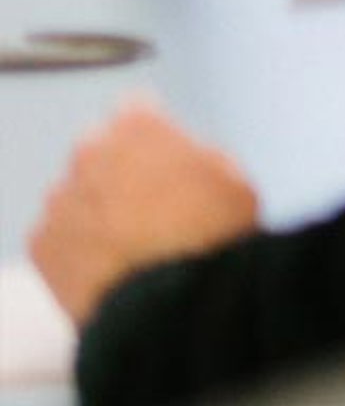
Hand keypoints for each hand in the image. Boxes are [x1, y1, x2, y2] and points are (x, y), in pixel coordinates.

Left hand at [27, 102, 258, 321]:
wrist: (172, 305)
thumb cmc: (211, 238)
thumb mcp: (233, 179)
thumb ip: (197, 156)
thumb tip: (183, 160)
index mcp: (138, 126)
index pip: (136, 108)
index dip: (154, 133)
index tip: (163, 153)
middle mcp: (90, 153)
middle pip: (99, 152)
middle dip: (118, 170)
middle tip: (149, 206)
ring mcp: (60, 200)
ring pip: (76, 196)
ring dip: (95, 211)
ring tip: (130, 246)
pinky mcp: (41, 244)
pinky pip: (58, 238)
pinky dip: (77, 249)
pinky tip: (110, 268)